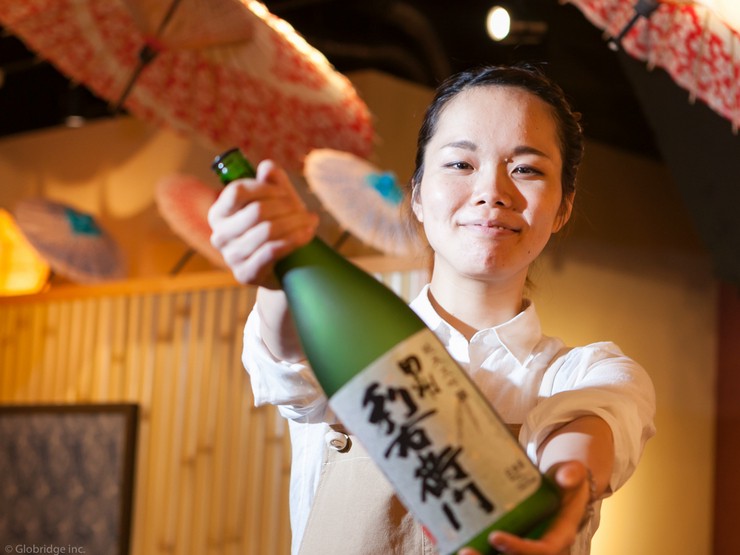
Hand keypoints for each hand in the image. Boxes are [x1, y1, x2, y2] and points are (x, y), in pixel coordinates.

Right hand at [208, 159, 318, 287]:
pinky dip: (293, 241)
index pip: (237, 191)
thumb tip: (267, 167)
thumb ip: (273, 182)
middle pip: (256, 211)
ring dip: (295, 224)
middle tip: (307, 212)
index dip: (265, 188)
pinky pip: (270, 252)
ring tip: (311, 222)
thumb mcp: (277, 203)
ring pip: (267, 231)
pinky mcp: (244, 274)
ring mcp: (230, 256)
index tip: (286, 193)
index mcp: (220, 212)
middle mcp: (219, 234)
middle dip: (287, 207)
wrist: (282, 269)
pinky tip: (307, 235)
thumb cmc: (279, 229)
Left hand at [457, 461, 591, 554]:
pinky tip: (451, 548)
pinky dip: (476, 553)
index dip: (519, 549)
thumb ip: (571, 474)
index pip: (543, 552)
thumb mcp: (571, 476)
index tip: (495, 536)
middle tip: (466, 552)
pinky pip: (493, 554)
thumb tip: (566, 477)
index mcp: (559, 538)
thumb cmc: (565, 483)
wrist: (563, 490)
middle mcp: (541, 550)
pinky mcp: (510, 547)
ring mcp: (524, 550)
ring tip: (457, 551)